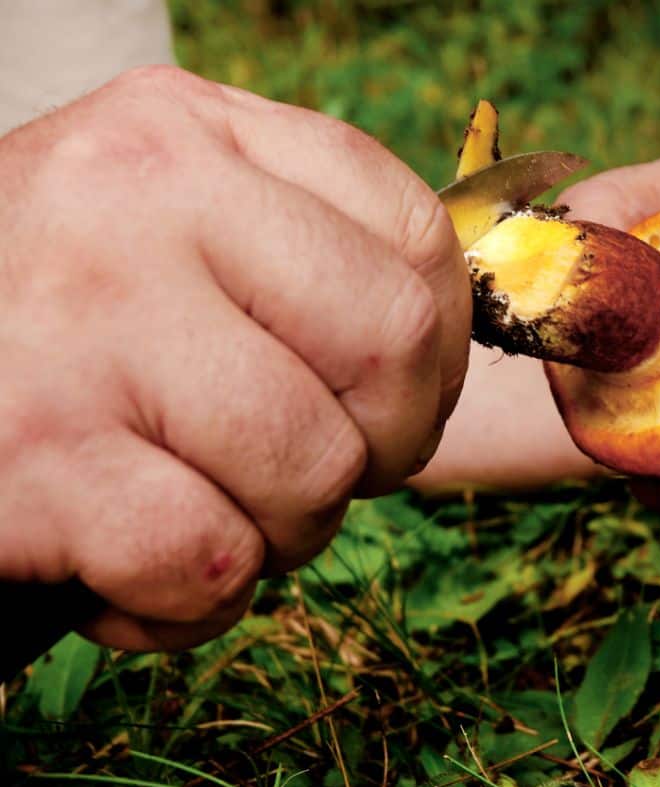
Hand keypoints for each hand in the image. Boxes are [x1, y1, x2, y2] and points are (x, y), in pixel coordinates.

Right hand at [0, 67, 469, 648]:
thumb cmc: (61, 323)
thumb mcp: (170, 231)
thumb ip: (299, 257)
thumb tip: (442, 349)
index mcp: (199, 134)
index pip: (416, 234)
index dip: (439, 349)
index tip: (387, 401)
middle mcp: (143, 200)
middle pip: (394, 342)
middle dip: (385, 445)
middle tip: (312, 468)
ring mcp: (86, 323)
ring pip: (315, 468)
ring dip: (286, 531)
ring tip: (205, 508)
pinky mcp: (35, 454)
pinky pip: (212, 562)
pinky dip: (192, 602)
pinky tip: (130, 568)